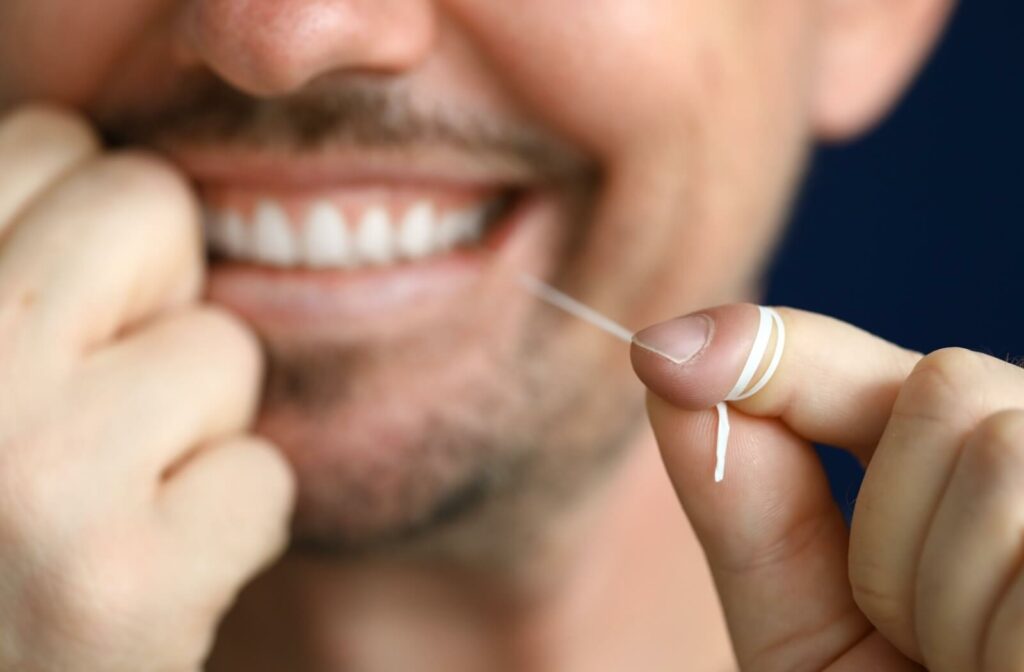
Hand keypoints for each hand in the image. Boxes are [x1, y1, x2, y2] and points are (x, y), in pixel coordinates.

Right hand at [0, 106, 293, 670]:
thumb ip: (19, 264)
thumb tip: (109, 157)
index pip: (53, 140)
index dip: (89, 233)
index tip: (68, 314)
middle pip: (153, 203)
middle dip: (154, 293)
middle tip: (97, 401)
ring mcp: (29, 476)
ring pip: (222, 349)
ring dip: (190, 427)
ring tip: (103, 502)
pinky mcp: (120, 589)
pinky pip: (261, 479)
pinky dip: (223, 527)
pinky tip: (141, 574)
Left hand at [631, 303, 1023, 671]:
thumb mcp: (814, 644)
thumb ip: (750, 508)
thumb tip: (671, 360)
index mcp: (983, 497)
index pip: (887, 371)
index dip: (778, 351)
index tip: (666, 356)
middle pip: (952, 387)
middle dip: (894, 533)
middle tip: (931, 654)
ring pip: (996, 444)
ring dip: (944, 593)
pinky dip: (1000, 627)